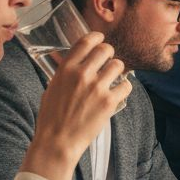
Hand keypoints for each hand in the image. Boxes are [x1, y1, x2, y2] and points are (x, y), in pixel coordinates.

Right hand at [21, 33, 130, 179]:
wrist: (57, 141)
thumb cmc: (52, 117)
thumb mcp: (53, 87)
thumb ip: (66, 73)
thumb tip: (77, 61)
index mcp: (66, 69)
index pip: (85, 42)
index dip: (96, 37)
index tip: (101, 38)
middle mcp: (82, 74)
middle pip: (106, 50)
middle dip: (109, 53)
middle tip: (109, 60)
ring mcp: (97, 88)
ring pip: (119, 65)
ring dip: (119, 70)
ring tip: (114, 77)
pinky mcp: (109, 102)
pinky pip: (127, 85)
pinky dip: (125, 87)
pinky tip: (119, 91)